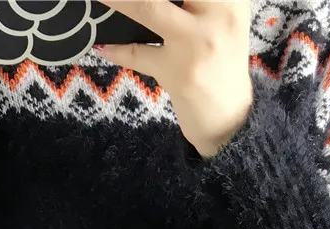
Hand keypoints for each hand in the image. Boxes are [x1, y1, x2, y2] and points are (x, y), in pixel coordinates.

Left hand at [95, 0, 253, 157]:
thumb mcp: (222, 17)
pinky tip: (100, 44)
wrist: (229, 115)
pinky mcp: (177, 73)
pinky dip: (116, 49)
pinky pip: (138, 55)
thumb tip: (143, 0)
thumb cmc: (219, 59)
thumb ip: (197, 1)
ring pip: (148, 8)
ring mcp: (196, 44)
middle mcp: (218, 12)